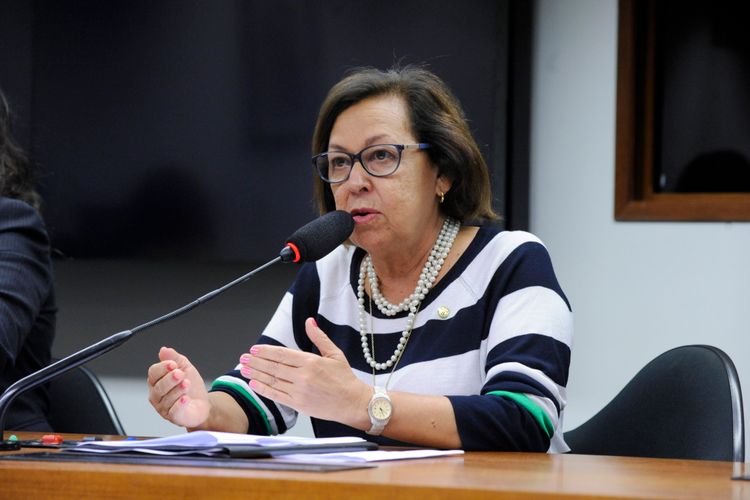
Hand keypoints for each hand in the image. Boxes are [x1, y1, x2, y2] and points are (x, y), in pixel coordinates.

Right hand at [147, 346, 210, 428]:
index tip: (173, 364)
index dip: (162, 368)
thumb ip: (174, 358)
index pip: (153, 373)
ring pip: (167, 398)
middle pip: (159, 386)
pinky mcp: (173, 417)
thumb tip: (164, 349)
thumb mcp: (185, 367)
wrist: (202, 403)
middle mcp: (157, 395)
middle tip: (180, 373)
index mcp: (157, 381)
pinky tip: (186, 398)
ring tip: (187, 384)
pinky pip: (174, 411)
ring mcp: (163, 408)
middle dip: (170, 379)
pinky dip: (180, 404)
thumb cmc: (190, 386)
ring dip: (178, 390)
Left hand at [239, 318, 370, 427]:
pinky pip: (276, 396)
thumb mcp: (334, 353)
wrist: (353, 403)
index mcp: (311, 361)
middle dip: (256, 361)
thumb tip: (309, 321)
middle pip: (274, 367)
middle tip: (243, 357)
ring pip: (272, 380)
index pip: (282, 354)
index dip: (266, 351)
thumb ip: (319, 337)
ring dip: (256, 374)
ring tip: (243, 369)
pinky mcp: (299, 405)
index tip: (255, 349)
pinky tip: (254, 384)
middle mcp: (303, 376)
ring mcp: (300, 391)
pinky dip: (263, 389)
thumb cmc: (345, 379)